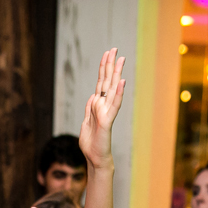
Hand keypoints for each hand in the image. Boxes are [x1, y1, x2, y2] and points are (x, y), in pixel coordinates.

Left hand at [79, 49, 125, 169]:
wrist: (95, 158)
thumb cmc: (91, 143)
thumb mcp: (86, 122)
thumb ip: (89, 108)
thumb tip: (92, 96)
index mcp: (97, 104)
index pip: (101, 82)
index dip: (104, 67)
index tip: (107, 53)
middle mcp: (103, 105)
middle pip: (107, 81)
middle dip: (110, 64)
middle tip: (114, 48)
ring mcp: (106, 112)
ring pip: (112, 89)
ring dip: (116, 73)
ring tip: (120, 59)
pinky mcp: (106, 120)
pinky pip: (114, 105)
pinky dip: (118, 93)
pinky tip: (121, 82)